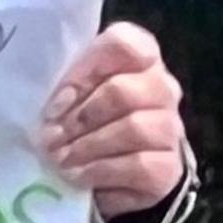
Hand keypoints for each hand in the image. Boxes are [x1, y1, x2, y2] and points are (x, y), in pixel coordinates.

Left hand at [41, 21, 187, 217]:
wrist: (107, 178)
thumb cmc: (83, 126)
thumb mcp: (70, 96)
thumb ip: (67, 86)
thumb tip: (58, 106)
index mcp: (138, 59)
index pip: (124, 44)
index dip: (85, 70)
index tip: (58, 101)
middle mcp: (161, 87)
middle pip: (123, 91)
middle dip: (80, 117)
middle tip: (52, 136)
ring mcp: (170, 128)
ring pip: (134, 128)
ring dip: (87, 146)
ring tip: (61, 158)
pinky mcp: (168, 167)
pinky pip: (139, 165)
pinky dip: (101, 171)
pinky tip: (78, 175)